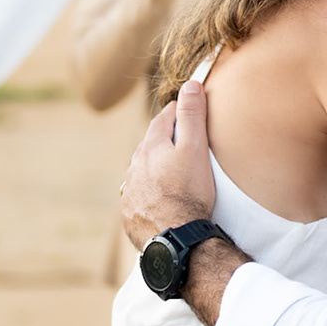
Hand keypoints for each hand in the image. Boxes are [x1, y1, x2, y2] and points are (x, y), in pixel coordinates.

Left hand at [121, 78, 217, 248]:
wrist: (176, 240)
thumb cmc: (189, 193)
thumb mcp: (196, 149)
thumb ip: (192, 116)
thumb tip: (190, 85)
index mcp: (150, 148)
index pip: (163, 119)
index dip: (177, 111)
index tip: (186, 107)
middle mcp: (134, 168)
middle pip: (150, 145)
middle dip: (164, 139)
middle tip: (181, 140)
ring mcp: (130, 192)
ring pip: (142, 171)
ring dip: (154, 168)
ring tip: (171, 172)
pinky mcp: (130, 215)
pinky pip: (139, 197)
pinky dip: (149, 193)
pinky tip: (160, 200)